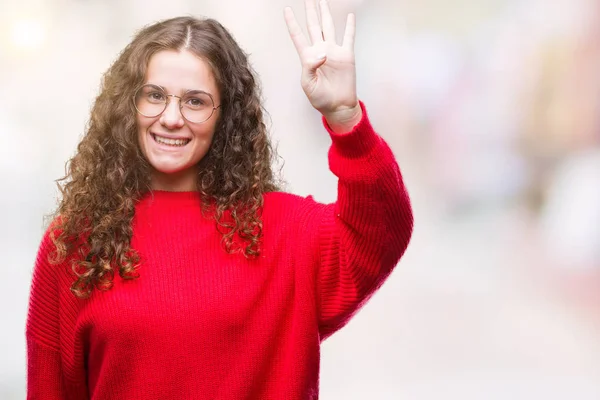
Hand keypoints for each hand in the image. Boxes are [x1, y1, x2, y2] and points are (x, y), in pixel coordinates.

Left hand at [284, 0, 361, 131]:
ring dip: (326, 13)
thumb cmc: (321, 98)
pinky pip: (348, 37)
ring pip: (328, 26)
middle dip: (310, 11)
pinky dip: (350, 26)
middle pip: (313, 25)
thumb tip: (321, 53)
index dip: (292, 23)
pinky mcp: (347, 55)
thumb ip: (310, 67)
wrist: (338, 106)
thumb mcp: (308, 84)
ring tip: (323, 0)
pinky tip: (350, 16)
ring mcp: (334, 51)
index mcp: (308, 57)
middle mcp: (320, 50)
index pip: (298, 36)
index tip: (287, 10)